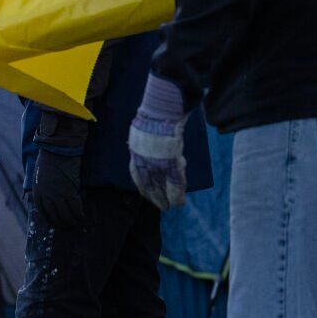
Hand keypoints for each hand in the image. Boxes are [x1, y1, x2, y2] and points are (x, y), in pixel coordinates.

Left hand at [30, 147, 83, 226]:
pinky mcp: (69, 190)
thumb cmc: (49, 159)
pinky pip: (75, 205)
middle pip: (53, 214)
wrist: (57, 149)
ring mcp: (57, 193)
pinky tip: (81, 215)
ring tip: (75, 222)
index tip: (53, 223)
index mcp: (37, 190)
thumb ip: (43, 187)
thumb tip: (48, 196)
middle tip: (67, 226)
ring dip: (70, 219)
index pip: (42, 210)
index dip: (48, 218)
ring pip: (64, 212)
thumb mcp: (39, 175)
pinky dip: (78, 212)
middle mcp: (46, 194)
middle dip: (60, 222)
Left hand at [129, 73, 188, 210]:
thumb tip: (153, 144)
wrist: (161, 110)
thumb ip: (147, 141)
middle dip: (155, 197)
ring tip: (172, 207)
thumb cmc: (154, 115)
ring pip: (162, 187)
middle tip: (162, 207)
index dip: (144, 187)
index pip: (137, 175)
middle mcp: (143, 161)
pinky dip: (178, 194)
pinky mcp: (171, 163)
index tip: (148, 195)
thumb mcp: (143, 130)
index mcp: (136, 152)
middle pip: (148, 185)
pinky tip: (180, 202)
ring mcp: (157, 163)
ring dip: (167, 199)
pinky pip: (175, 183)